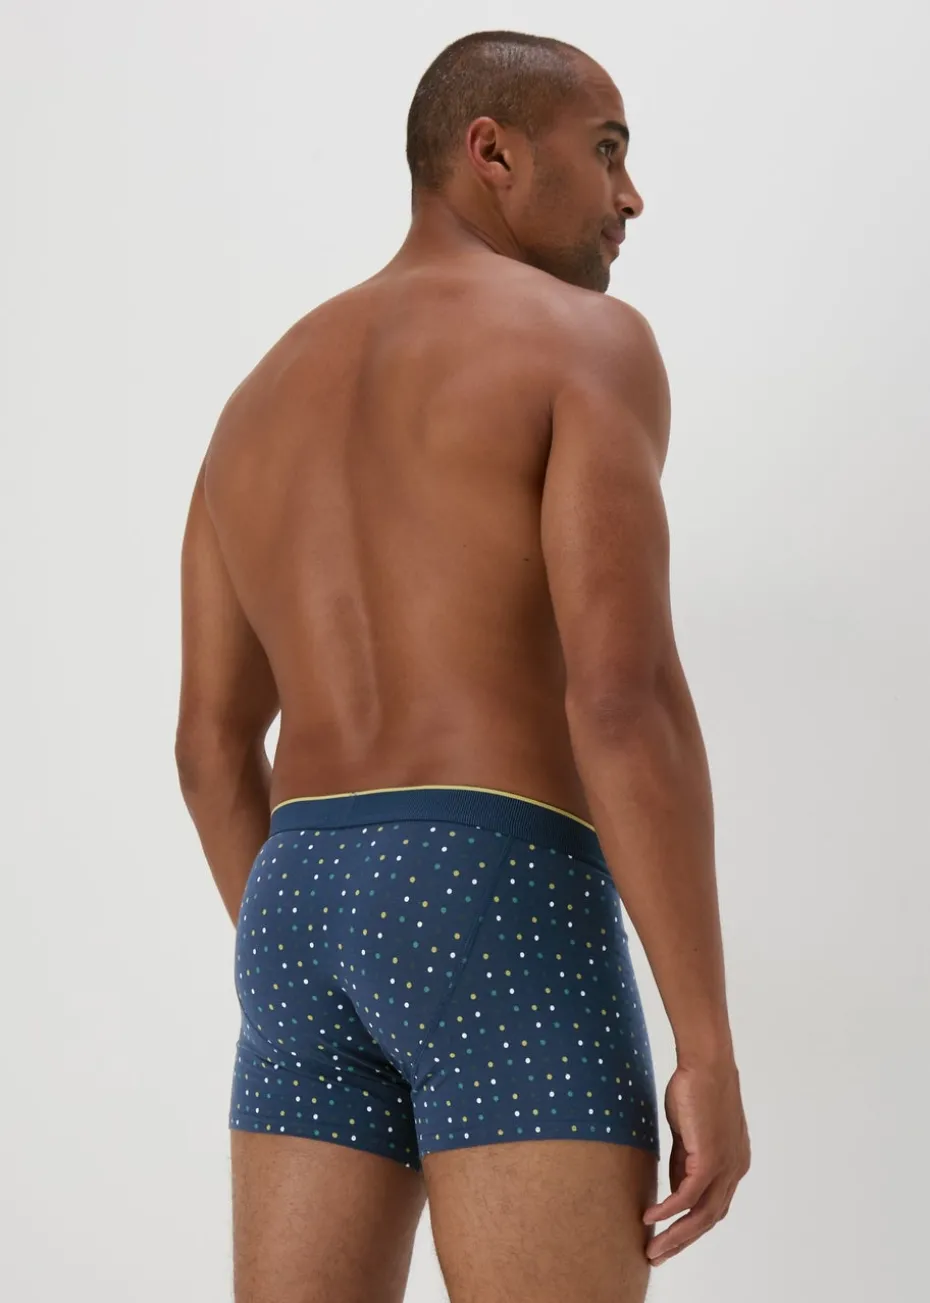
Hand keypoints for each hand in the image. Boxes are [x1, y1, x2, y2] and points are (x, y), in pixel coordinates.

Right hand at [642, 1058, 750, 1266]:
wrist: (706, 1063)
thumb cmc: (696, 1090)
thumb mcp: (689, 1134)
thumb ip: (684, 1162)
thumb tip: (673, 1189)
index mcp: (733, 1164)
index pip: (713, 1207)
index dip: (691, 1227)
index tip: (669, 1240)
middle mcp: (735, 1171)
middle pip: (708, 1219)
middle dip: (682, 1241)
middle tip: (658, 1256)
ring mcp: (726, 1166)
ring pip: (701, 1215)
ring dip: (675, 1235)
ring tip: (653, 1248)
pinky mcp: (711, 1159)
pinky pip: (688, 1195)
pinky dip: (669, 1210)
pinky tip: (651, 1218)